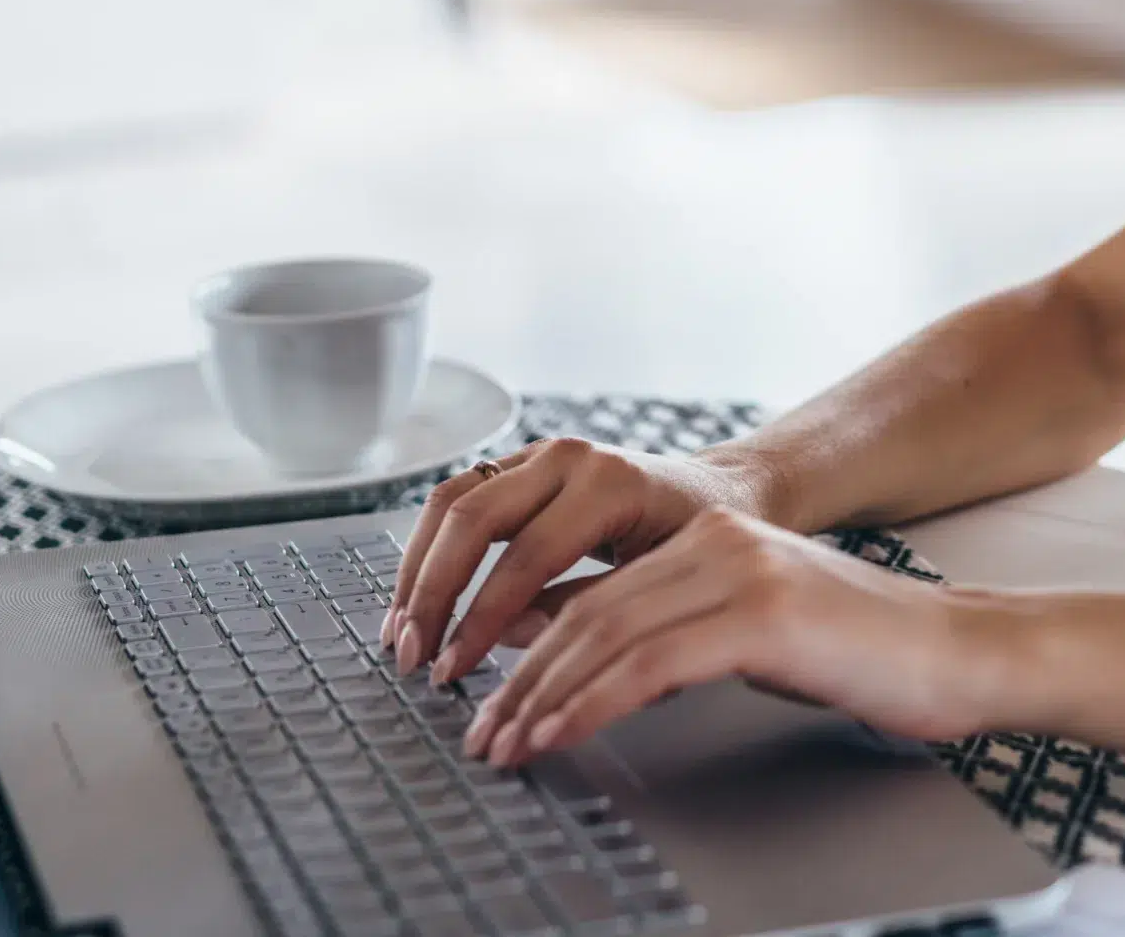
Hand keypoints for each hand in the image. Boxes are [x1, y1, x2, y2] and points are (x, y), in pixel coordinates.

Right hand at [383, 437, 773, 685]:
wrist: (724, 492)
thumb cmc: (702, 543)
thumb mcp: (661, 583)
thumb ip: (586, 610)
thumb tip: (504, 641)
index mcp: (609, 484)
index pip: (525, 557)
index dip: (480, 620)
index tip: (453, 670)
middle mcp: (568, 457)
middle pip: (471, 518)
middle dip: (432, 594)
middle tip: (411, 656)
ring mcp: (540, 453)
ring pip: (450, 501)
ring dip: (416, 569)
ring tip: (400, 632)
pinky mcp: (522, 463)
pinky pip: (458, 498)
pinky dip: (429, 549)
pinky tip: (417, 598)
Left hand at [459, 505, 998, 767]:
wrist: (960, 652)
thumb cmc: (869, 654)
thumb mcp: (757, 636)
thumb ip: (684, 638)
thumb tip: (602, 673)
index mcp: (711, 538)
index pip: (595, 594)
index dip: (534, 651)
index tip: (498, 703)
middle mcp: (717, 542)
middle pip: (588, 612)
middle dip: (523, 679)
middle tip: (483, 734)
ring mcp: (739, 572)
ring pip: (607, 635)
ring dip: (544, 697)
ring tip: (506, 745)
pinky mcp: (762, 615)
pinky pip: (650, 663)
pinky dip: (593, 702)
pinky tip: (561, 734)